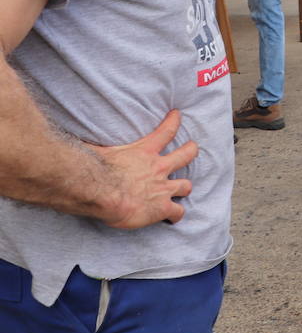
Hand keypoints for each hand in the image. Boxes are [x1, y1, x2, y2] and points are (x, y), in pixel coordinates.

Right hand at [87, 110, 196, 227]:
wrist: (102, 192)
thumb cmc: (94, 170)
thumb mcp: (96, 150)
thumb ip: (93, 145)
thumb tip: (78, 139)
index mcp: (144, 152)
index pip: (165, 131)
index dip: (173, 121)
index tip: (177, 114)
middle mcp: (158, 168)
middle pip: (185, 155)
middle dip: (191, 151)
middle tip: (192, 148)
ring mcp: (163, 188)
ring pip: (186, 185)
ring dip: (185, 187)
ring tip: (184, 189)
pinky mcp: (162, 207)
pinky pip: (177, 212)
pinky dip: (176, 215)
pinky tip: (173, 218)